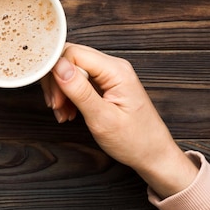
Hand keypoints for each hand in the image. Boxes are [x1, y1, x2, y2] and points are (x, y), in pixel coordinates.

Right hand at [41, 43, 198, 198]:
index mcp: (116, 71)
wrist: (153, 155)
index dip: (57, 73)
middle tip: (56, 107)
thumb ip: (79, 90)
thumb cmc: (134, 141)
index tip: (55, 99)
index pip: (73, 53)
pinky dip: (68, 95)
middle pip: (70, 58)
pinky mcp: (105, 83)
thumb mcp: (102, 118)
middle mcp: (113, 67)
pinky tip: (68, 111)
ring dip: (61, 90)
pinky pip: (78, 80)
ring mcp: (109, 74)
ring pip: (71, 69)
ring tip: (63, 113)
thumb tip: (58, 65)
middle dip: (57, 82)